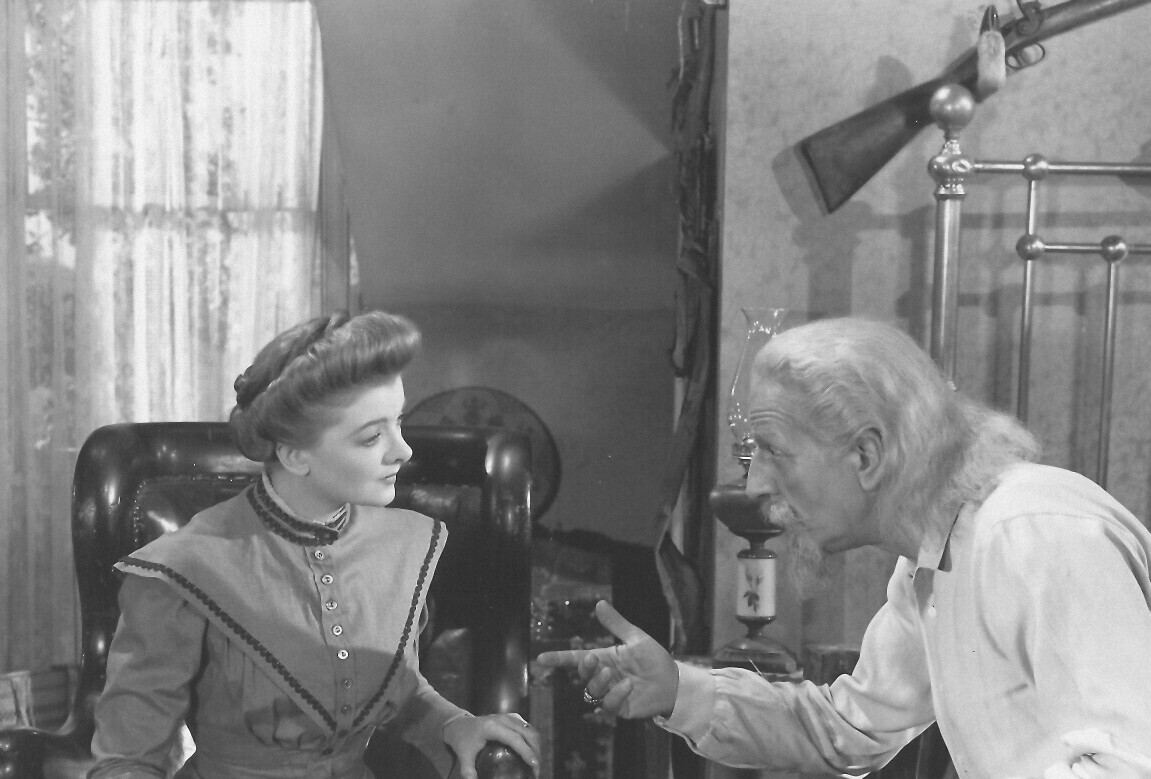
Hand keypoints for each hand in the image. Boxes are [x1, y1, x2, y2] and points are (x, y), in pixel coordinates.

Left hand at [442, 712, 540, 778]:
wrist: (458, 724)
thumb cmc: (462, 740)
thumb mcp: (464, 756)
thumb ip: (468, 770)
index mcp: (492, 727)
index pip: (515, 738)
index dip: (526, 751)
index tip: (534, 765)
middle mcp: (503, 719)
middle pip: (527, 732)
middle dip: (536, 751)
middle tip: (536, 770)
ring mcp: (508, 716)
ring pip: (530, 729)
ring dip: (536, 746)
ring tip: (535, 763)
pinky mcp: (511, 717)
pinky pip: (527, 727)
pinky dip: (532, 740)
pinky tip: (531, 752)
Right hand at [535, 600, 678, 718]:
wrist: (673, 681)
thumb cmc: (654, 659)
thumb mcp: (635, 638)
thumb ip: (616, 624)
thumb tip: (599, 603)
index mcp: (604, 658)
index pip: (576, 658)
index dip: (559, 658)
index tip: (541, 658)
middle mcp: (604, 677)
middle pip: (582, 675)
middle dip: (583, 667)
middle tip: (593, 658)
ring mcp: (610, 693)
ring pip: (592, 691)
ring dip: (599, 681)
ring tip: (612, 672)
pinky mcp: (620, 708)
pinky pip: (609, 704)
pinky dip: (616, 695)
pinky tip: (629, 686)